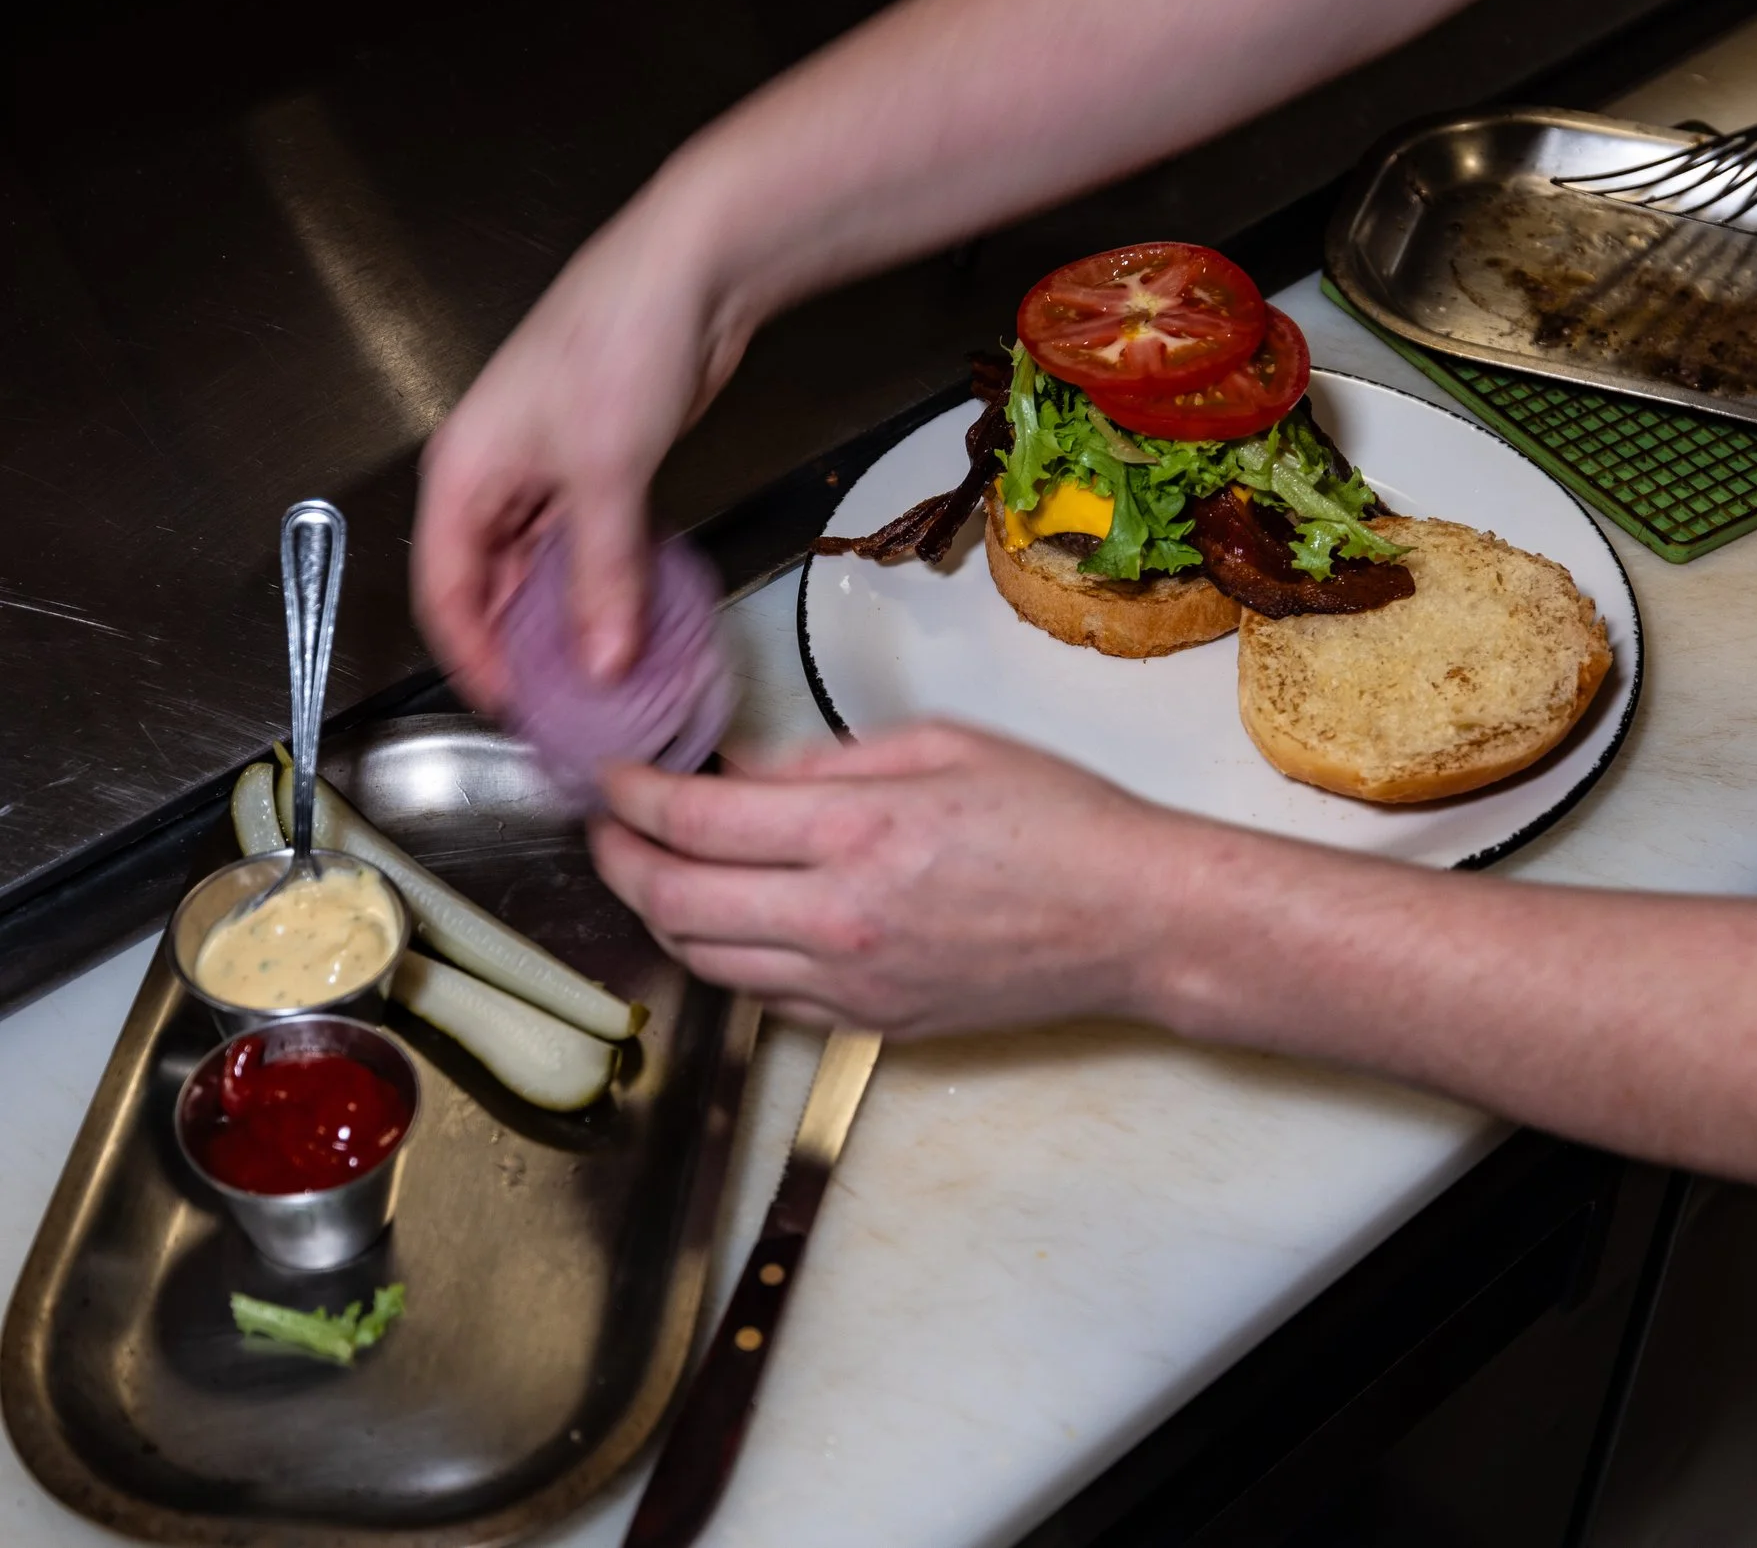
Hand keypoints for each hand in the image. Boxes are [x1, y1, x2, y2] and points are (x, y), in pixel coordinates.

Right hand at [413, 202, 749, 710]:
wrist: (688, 274)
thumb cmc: (618, 340)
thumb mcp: (606, 475)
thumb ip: (602, 574)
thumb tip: (603, 658)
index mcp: (463, 474)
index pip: (445, 591)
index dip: (472, 658)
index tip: (513, 708)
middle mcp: (494, 477)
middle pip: (488, 586)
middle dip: (521, 649)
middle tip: (563, 704)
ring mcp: (546, 474)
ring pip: (539, 570)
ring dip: (566, 621)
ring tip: (600, 677)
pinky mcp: (597, 470)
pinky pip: (584, 547)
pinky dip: (601, 585)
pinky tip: (629, 620)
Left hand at [586, 722, 1224, 1035]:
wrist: (1133, 919)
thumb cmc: (1059, 821)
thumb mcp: (943, 745)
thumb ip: (827, 760)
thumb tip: (743, 770)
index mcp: (858, 831)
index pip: (697, 820)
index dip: (632, 796)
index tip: (612, 777)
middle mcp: (841, 918)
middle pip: (676, 904)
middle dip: (621, 861)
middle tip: (610, 828)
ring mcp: (853, 984)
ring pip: (707, 964)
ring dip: (663, 917)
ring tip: (655, 874)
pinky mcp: (873, 1025)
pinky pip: (766, 1001)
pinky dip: (728, 961)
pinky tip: (732, 924)